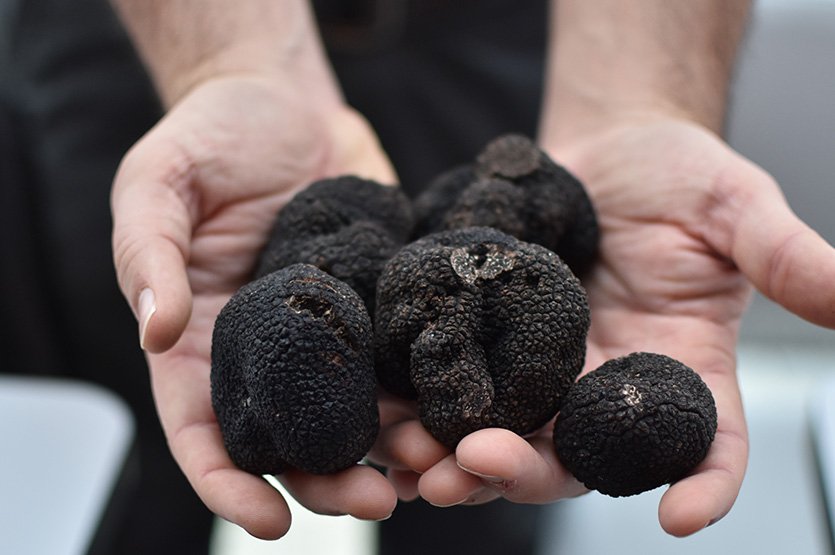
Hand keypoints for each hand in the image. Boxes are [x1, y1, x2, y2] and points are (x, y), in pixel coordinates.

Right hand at [111, 74, 398, 538]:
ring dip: (392, 450)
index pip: (203, 430)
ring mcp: (330, 330)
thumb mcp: (159, 181)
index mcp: (203, 337)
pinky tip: (458, 407)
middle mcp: (270, 348)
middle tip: (377, 503)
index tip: (265, 520)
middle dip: (329, 481)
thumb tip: (156, 331)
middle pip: (293, 438)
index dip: (227, 482)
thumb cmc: (209, 137)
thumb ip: (149, 253)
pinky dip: (427, 389)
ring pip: (358, 413)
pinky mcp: (380, 301)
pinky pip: (402, 355)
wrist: (284, 102)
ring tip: (434, 467)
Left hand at [397, 117, 834, 534]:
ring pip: (506, 435)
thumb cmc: (679, 176)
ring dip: (461, 457)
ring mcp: (547, 371)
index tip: (681, 517)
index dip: (703, 484)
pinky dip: (426, 407)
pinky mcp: (494, 344)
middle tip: (480, 465)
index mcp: (683, 370)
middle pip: (577, 457)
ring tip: (416, 458)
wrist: (605, 152)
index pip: (706, 443)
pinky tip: (390, 415)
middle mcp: (611, 386)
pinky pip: (459, 387)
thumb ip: (784, 256)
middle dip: (529, 471)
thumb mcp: (737, 206)